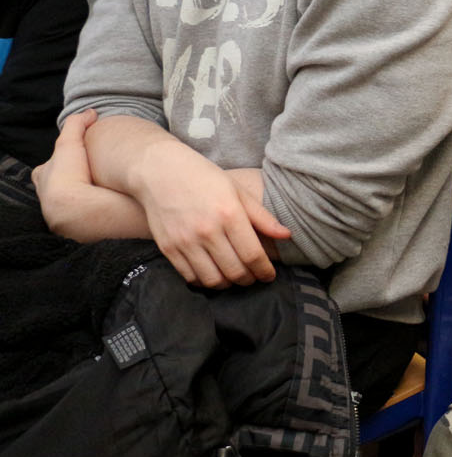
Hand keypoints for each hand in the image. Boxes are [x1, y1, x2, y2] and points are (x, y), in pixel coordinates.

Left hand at [33, 109, 97, 227]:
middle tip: (89, 177)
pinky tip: (109, 206)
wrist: (77, 209)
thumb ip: (77, 125)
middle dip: (69, 183)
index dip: (56, 163)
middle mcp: (50, 199)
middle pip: (56, 188)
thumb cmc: (69, 176)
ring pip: (73, 204)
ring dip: (85, 199)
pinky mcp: (81, 228)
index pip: (44, 170)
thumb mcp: (69, 143)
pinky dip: (96, 211)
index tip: (69, 160)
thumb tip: (90, 112)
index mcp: (44, 179)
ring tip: (104, 192)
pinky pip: (88, 217)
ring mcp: (64, 216)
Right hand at [127, 145, 290, 287]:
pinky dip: (205, 282)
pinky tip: (213, 274)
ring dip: (228, 284)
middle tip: (254, 277)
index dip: (265, 270)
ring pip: (213, 279)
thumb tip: (287, 235)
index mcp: (229, 214)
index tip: (270, 275)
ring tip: (235, 277)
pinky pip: (190, 277)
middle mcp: (207, 231)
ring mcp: (185, 241)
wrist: (160, 172)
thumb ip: (262, 217)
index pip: (253, 255)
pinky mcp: (168, 249)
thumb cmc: (205, 178)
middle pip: (235, 271)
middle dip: (249, 280)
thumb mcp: (238, 191)